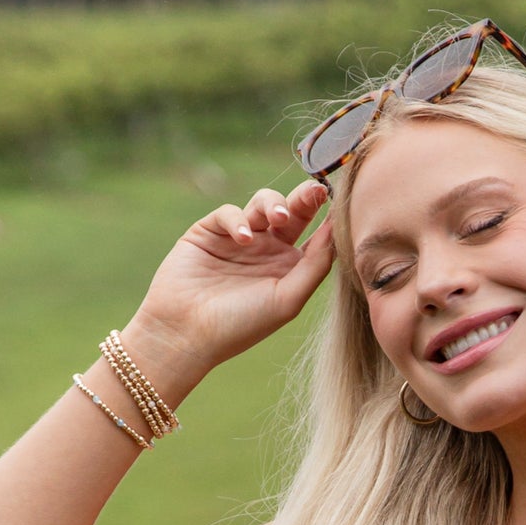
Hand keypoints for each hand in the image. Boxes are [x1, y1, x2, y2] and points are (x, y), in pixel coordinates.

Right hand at [128, 180, 335, 383]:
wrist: (186, 333)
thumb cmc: (240, 325)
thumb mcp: (287, 300)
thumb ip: (315, 266)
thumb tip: (336, 230)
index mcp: (288, 268)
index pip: (314, 235)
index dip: (327, 217)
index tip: (339, 203)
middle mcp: (266, 251)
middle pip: (291, 212)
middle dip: (304, 198)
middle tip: (315, 192)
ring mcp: (238, 239)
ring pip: (262, 204)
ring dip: (272, 205)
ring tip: (277, 220)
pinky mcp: (208, 231)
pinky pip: (229, 212)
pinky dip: (238, 220)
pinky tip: (243, 239)